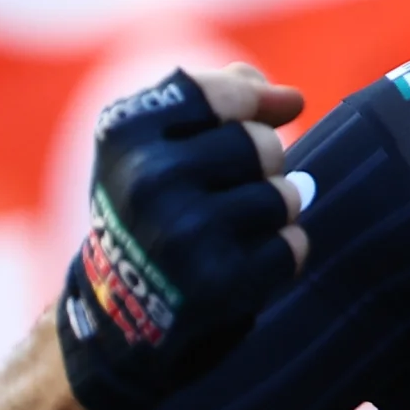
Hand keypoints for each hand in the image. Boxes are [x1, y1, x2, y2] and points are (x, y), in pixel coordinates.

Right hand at [53, 63, 312, 409]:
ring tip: (231, 228)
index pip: (228, 93)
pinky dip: (280, 254)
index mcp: (127, 133)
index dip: (257, 102)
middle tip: (228, 190)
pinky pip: (294, 244)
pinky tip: (242, 262)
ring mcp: (187, 234)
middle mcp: (152, 180)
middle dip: (262, 165)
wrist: (115, 316)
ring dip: (273, 212)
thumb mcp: (151, 145)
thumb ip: (215, 100)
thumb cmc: (145, 211)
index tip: (270, 112)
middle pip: (263, 145)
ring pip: (285, 195)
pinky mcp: (220, 284)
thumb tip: (289, 99)